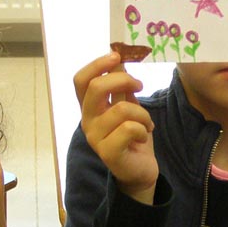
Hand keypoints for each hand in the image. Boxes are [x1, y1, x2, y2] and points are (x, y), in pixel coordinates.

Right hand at [74, 51, 157, 202]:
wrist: (139, 170)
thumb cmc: (132, 136)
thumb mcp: (128, 106)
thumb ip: (121, 87)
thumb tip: (119, 58)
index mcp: (89, 108)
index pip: (81, 80)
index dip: (97, 64)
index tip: (117, 56)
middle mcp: (87, 121)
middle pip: (96, 88)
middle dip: (124, 80)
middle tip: (140, 85)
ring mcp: (95, 138)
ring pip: (121, 108)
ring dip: (142, 112)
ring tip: (146, 122)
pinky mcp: (107, 153)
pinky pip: (129, 128)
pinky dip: (143, 129)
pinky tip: (143, 136)